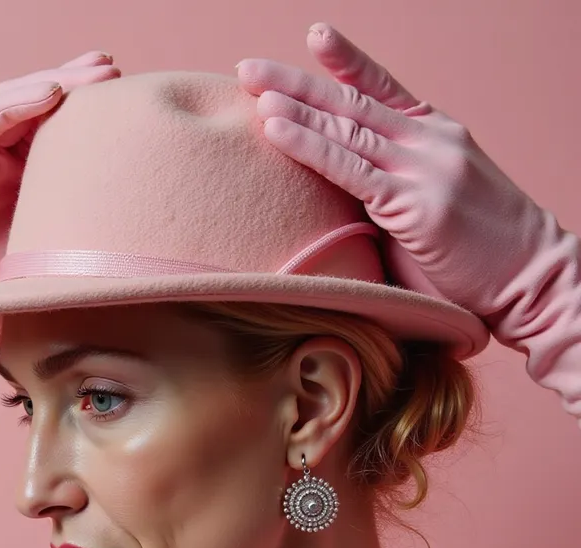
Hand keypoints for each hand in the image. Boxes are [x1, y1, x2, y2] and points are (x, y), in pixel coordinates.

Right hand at [0, 52, 120, 391]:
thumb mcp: (56, 266)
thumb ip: (88, 240)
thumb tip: (158, 231)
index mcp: (24, 183)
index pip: (58, 130)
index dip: (90, 108)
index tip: (132, 96)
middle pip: (34, 108)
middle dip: (74, 84)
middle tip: (112, 72)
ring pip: (6, 107)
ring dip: (47, 86)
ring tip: (88, 77)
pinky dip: (9, 108)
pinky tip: (46, 95)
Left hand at [236, 23, 565, 344]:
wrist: (531, 278)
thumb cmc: (478, 257)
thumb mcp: (431, 208)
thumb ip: (389, 193)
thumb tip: (342, 203)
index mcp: (435, 135)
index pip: (382, 88)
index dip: (345, 61)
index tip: (313, 36)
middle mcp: (428, 140)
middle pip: (351, 102)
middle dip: (295, 82)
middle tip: (249, 68)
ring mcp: (423, 167)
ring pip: (345, 127)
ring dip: (293, 107)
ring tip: (253, 90)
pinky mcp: (413, 202)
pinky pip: (348, 168)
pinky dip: (308, 146)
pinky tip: (276, 129)